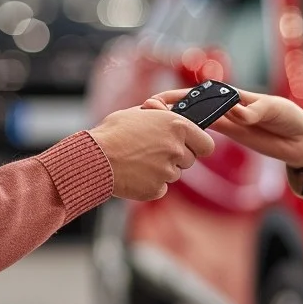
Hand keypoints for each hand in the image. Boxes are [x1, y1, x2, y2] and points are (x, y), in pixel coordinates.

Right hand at [89, 107, 214, 200]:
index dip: (198, 145)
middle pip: (189, 160)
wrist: (95, 157)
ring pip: (174, 174)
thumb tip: (171, 115)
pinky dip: (150, 183)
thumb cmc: (114, 132)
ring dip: (161, 170)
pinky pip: (160, 187)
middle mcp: (176, 149)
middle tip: (154, 152)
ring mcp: (168, 171)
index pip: (207, 144)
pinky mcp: (156, 189)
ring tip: (138, 161)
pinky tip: (134, 174)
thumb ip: (162, 117)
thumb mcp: (140, 114)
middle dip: (176, 157)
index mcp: (177, 126)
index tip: (190, 146)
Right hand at [142, 88, 302, 172]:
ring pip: (191, 121)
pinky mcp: (230, 134)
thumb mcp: (276, 111)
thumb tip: (238, 113)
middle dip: (165, 110)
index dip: (175, 97)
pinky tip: (171, 145)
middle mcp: (225, 106)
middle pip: (188, 107)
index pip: (198, 94)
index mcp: (233, 95)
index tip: (156, 102)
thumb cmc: (291, 118)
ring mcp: (226, 121)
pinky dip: (187, 137)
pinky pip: (203, 135)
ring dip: (172, 125)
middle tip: (143, 116)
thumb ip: (257, 111)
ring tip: (150, 131)